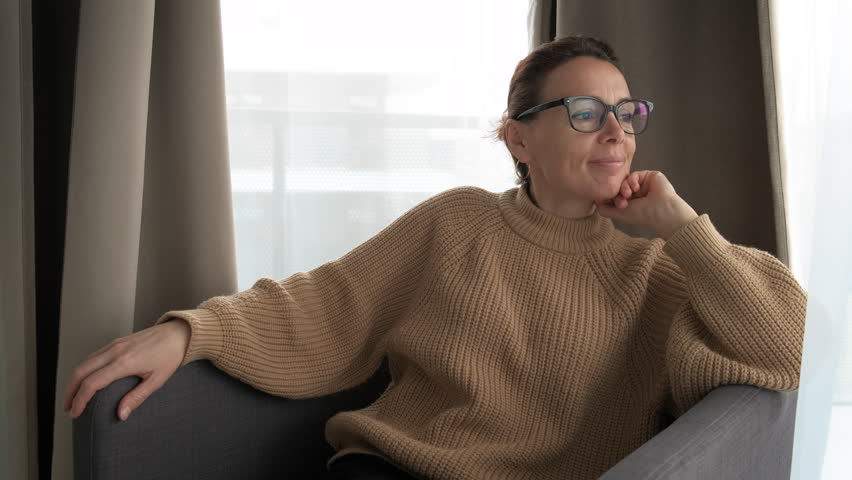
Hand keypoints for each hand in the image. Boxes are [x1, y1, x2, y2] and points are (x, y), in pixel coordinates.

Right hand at [63, 319, 190, 420]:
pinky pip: (93, 356)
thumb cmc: (170, 355)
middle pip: (80, 371)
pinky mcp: (116, 342)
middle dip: (70, 391)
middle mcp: (114, 351)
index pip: (92, 383)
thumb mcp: (157, 380)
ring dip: (75, 380)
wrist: (178, 333)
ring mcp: (114, 345)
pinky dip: (84, 369)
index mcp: (124, 362)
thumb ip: (137, 397)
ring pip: (84, 362)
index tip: (76, 413)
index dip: (80, 400)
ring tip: (74, 397)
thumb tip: (120, 414)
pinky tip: (87, 380)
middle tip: (69, 408)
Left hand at [594, 170, 698, 239]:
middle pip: (617, 186)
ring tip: (629, 195)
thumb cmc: (644, 215)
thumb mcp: (620, 213)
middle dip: (617, 193)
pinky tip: (636, 188)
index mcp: (629, 202)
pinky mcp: (649, 176)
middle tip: (622, 202)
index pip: (614, 195)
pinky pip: (634, 174)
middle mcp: (635, 193)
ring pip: (624, 180)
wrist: (663, 211)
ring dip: (623, 187)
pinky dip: (631, 181)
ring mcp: (642, 184)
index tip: (615, 205)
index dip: (610, 198)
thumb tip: (595, 203)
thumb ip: (606, 209)